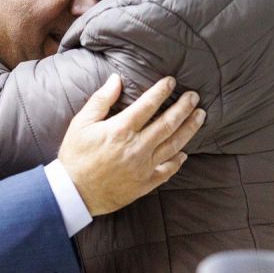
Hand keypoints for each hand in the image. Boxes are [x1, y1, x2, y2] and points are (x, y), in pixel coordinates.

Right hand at [59, 74, 204, 215]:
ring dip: (189, 129)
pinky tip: (185, 153)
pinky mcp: (145, 183)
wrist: (73, 193)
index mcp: (121, 129)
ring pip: (174, 145)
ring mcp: (143, 167)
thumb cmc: (75, 156)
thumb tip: (116, 79)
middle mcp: (137, 147)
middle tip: (194, 97)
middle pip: (168, 123)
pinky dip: (178, 161)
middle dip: (184, 108)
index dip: (161, 91)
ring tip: (200, 116)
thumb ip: (101, 100)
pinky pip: (167, 170)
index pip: (148, 105)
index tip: (171, 81)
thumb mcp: (81, 123)